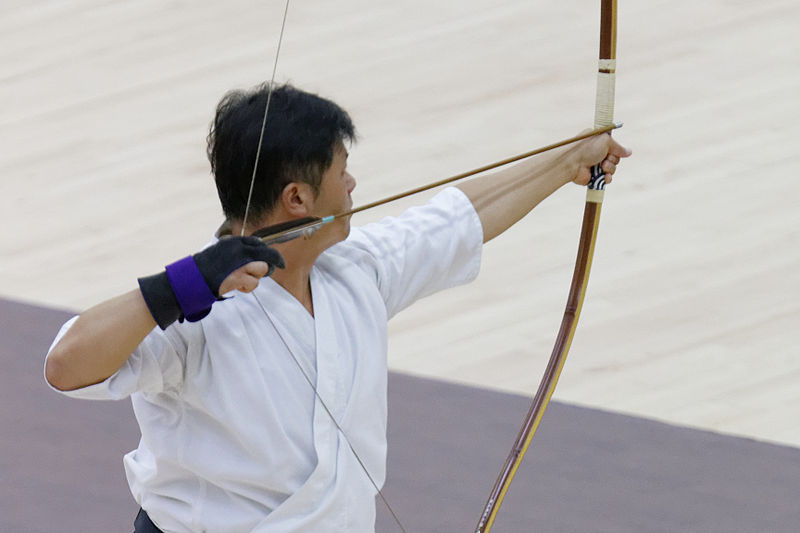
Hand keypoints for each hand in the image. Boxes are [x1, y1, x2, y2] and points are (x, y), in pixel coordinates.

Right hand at [138, 236, 284, 328]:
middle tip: (272, 270)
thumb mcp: (220, 256)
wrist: (189, 281)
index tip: (276, 260)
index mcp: (233, 242)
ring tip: (242, 282)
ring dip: (255, 278)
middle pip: (266, 254)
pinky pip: (253, 283)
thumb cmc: (203, 270)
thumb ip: (236, 255)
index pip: (258, 243)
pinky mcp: (237, 276)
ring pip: (261, 269)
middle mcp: (237, 249)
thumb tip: (255, 260)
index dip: (269, 253)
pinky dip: (247, 287)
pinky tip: (237, 287)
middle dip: (270, 264)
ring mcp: (238, 262)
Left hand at [570, 133, 631, 185]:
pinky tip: (604, 177)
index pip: (614, 146)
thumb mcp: (605, 141)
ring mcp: (595, 165)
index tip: (611, 149)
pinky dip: (607, 178)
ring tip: (602, 167)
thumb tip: (629, 152)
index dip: (615, 149)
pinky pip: (607, 179)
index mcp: (598, 142)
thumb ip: (618, 147)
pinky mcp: (594, 177)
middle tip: (605, 158)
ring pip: (613, 169)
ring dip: (610, 168)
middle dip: (613, 159)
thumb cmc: (586, 149)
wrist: (572, 163)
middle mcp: (596, 153)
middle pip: (615, 158)